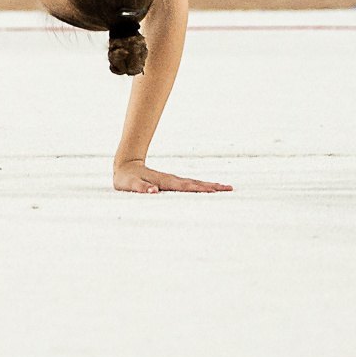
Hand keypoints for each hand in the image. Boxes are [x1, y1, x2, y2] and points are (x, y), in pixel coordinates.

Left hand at [114, 161, 230, 194]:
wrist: (126, 165)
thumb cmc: (127, 179)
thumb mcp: (131, 185)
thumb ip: (142, 188)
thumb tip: (154, 191)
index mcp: (165, 181)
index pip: (185, 186)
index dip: (199, 189)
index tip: (214, 191)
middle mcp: (172, 180)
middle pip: (195, 183)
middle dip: (212, 186)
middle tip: (229, 188)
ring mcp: (173, 180)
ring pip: (195, 183)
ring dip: (210, 185)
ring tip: (225, 188)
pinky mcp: (172, 182)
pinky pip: (190, 185)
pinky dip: (201, 187)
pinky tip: (209, 189)